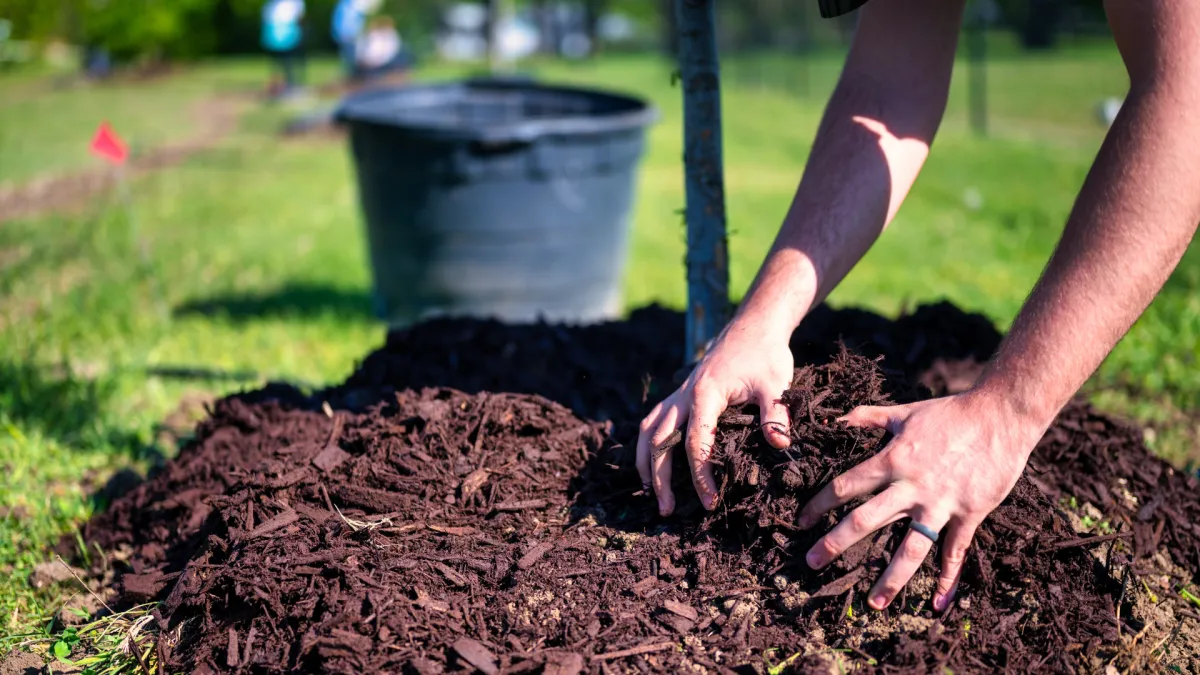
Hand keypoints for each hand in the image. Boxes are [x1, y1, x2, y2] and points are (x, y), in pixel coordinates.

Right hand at [635, 318, 793, 515]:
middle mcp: (684, 395)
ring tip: (649, 492)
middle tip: (667, 511)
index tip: (710, 501)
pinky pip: (654, 420)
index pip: (695, 443)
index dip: (700, 475)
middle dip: (660, 478)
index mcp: (705, 394)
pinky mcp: (680, 394)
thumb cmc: (766, 355)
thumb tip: (779, 445)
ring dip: (645, 462)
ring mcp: (679, 393)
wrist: (753, 326)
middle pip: (659, 441)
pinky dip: (647, 444)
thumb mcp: (776, 383)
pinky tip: (651, 463)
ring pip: (648, 430)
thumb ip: (776, 414)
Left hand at [798, 389, 1047, 611]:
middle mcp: (911, 487)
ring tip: (874, 603)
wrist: (1000, 416)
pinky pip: (955, 551)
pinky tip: (938, 603)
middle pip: (865, 521)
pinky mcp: (969, 514)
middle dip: (835, 543)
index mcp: (892, 460)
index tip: (802, 521)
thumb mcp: (904, 412)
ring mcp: (941, 504)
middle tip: (812, 563)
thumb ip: (868, 417)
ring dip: (891, 578)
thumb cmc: (951, 413)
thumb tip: (837, 419)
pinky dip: (948, 579)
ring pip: (910, 548)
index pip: (845, 486)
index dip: (820, 504)